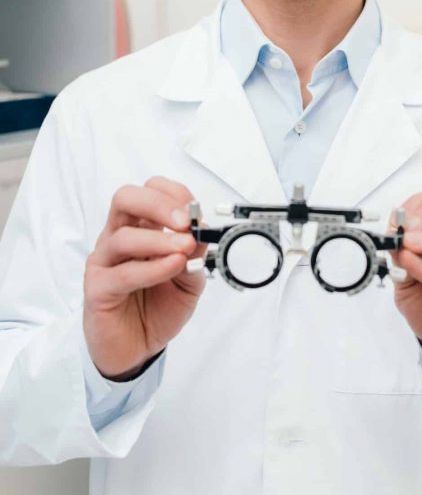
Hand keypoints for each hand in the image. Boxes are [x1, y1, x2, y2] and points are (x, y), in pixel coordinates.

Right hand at [83, 176, 207, 379]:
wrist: (138, 350)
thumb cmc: (158, 309)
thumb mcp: (189, 280)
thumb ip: (195, 256)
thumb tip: (204, 231)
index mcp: (139, 227)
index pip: (149, 191)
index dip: (173, 194)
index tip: (195, 211)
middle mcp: (118, 238)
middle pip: (125, 199)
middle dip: (158, 204)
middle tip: (185, 221)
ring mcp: (104, 262)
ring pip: (123, 236)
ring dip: (159, 240)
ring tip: (184, 249)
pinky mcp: (97, 289)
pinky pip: (122, 273)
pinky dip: (152, 267)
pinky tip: (172, 267)